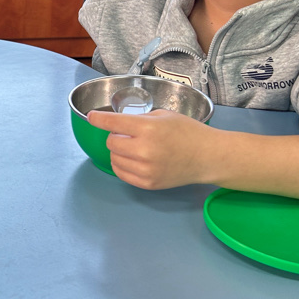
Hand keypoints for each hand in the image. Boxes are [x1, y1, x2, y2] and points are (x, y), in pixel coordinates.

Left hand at [86, 108, 216, 189]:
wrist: (208, 157)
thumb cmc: (188, 132)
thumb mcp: (164, 115)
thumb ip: (140, 119)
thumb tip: (120, 124)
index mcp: (149, 128)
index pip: (113, 123)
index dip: (99, 119)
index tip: (91, 117)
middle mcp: (144, 150)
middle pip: (111, 142)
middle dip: (115, 135)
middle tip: (129, 134)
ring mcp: (146, 169)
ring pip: (114, 158)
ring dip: (119, 151)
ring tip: (134, 147)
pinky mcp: (147, 183)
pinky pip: (121, 173)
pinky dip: (122, 164)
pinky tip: (132, 159)